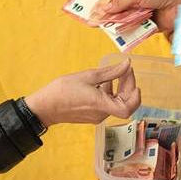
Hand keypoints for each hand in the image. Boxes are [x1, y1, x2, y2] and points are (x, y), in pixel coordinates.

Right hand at [24, 59, 141, 126]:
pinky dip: (110, 92)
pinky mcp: (92, 114)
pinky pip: (107, 104)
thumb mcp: (88, 76)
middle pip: (124, 103)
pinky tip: (103, 81)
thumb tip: (127, 64)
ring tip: (115, 72)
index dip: (135, 96)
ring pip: (115, 102)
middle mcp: (102, 114)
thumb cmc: (63, 91)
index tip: (134, 81)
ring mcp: (97, 116)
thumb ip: (110, 72)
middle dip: (128, 86)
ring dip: (119, 88)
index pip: (128, 108)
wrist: (45, 107)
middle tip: (126, 69)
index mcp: (101, 105)